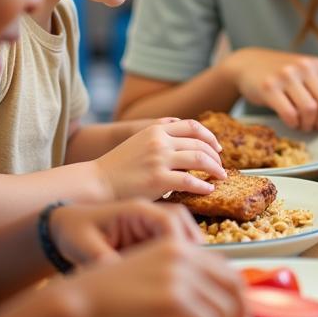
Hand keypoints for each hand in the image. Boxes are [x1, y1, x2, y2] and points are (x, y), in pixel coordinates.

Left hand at [49, 198, 204, 265]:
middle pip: (183, 222)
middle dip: (192, 245)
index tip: (182, 264)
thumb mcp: (84, 248)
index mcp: (134, 210)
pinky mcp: (149, 234)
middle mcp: (148, 213)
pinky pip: (172, 240)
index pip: (169, 220)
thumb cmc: (73, 234)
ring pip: (183, 230)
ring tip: (190, 274)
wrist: (63, 228)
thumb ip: (104, 260)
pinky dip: (179, 255)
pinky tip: (176, 276)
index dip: (179, 242)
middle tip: (196, 271)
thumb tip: (122, 275)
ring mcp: (150, 223)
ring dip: (189, 250)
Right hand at [54, 235, 251, 316]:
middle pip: (233, 286)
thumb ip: (180, 282)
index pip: (225, 269)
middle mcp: (184, 255)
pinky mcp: (174, 301)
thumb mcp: (150, 278)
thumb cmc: (107, 300)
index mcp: (178, 246)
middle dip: (236, 316)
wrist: (76, 305)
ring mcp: (180, 276)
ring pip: (224, 310)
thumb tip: (210, 305)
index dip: (236, 296)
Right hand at [93, 118, 224, 200]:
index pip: (193, 126)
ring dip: (215, 169)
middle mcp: (160, 141)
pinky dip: (203, 186)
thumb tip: (187, 140)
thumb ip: (160, 136)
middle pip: (200, 144)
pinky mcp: (158, 180)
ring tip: (220, 177)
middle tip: (221, 167)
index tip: (218, 147)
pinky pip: (190, 181)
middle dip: (216, 156)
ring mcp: (159, 159)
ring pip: (200, 160)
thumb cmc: (117, 166)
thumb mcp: (138, 140)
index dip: (210, 137)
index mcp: (156, 129)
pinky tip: (207, 190)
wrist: (96, 182)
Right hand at [224, 47, 317, 132]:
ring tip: (300, 124)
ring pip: (310, 110)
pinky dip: (292, 123)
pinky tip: (290, 121)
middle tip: (313, 127)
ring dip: (307, 124)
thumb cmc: (280, 75)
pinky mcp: (269, 86)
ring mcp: (286, 76)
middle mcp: (304, 67)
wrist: (247, 64)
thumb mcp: (305, 78)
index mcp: (317, 66)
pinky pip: (289, 113)